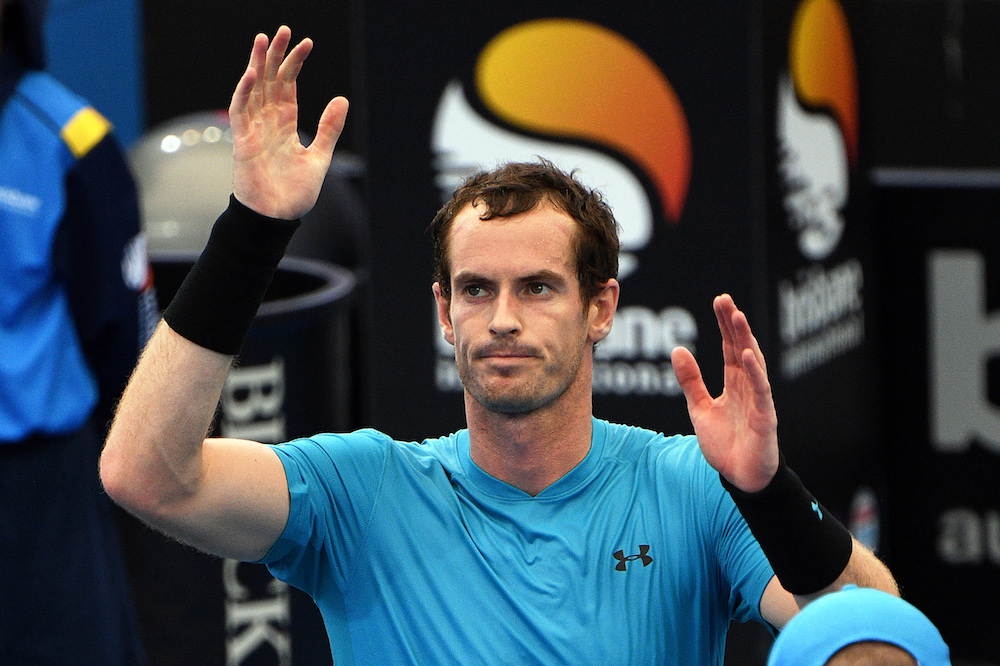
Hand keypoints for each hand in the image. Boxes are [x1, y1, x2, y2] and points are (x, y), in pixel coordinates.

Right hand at [229, 26, 348, 219]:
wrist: (276, 219)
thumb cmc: (293, 193)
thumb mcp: (319, 157)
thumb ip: (329, 129)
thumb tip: (341, 99)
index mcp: (285, 126)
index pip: (288, 87)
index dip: (295, 65)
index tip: (307, 43)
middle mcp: (267, 123)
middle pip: (269, 81)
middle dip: (276, 56)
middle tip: (284, 30)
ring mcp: (252, 131)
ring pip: (253, 90)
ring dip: (257, 64)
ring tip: (264, 39)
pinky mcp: (241, 142)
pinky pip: (240, 112)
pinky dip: (244, 92)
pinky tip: (251, 74)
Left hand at [671, 294, 777, 491]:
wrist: (740, 478)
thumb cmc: (725, 444)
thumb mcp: (699, 409)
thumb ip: (691, 381)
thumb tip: (677, 350)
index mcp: (734, 383)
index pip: (730, 347)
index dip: (725, 325)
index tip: (719, 301)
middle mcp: (748, 386)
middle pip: (741, 348)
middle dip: (734, 324)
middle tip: (725, 300)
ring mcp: (758, 400)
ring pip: (753, 364)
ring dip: (745, 339)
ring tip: (737, 317)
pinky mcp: (765, 417)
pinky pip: (760, 390)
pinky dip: (754, 372)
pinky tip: (747, 354)